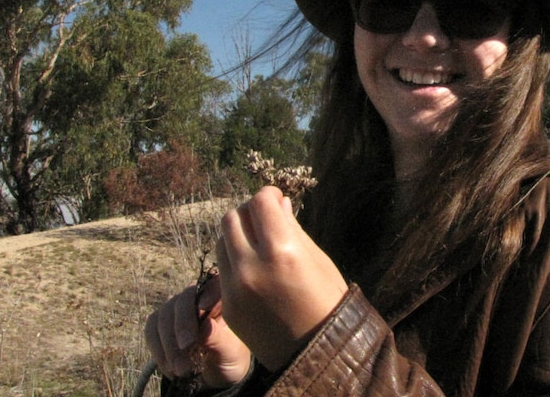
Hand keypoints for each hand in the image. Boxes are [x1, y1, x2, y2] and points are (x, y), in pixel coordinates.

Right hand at [144, 274, 251, 387]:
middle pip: (184, 299)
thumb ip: (218, 339)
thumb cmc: (228, 358)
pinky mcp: (159, 323)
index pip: (215, 285)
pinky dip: (158, 350)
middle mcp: (197, 298)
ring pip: (164, 315)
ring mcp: (176, 309)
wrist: (214, 376)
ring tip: (181, 370)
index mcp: (221, 299)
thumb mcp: (230, 352)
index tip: (204, 307)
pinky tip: (169, 369)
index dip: (209, 291)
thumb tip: (204, 326)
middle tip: (186, 347)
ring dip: (169, 344)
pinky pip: (151, 330)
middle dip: (182, 324)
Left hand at [217, 186, 348, 370]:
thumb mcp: (318, 260)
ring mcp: (235, 289)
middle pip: (232, 217)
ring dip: (238, 234)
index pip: (259, 203)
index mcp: (282, 252)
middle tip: (265, 217)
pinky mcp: (228, 306)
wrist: (316, 353)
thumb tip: (279, 203)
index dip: (268, 194)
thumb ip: (293, 229)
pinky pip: (223, 268)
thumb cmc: (327, 302)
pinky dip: (235, 259)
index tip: (276, 198)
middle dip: (249, 211)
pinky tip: (254, 266)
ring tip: (258, 241)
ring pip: (222, 240)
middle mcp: (252, 268)